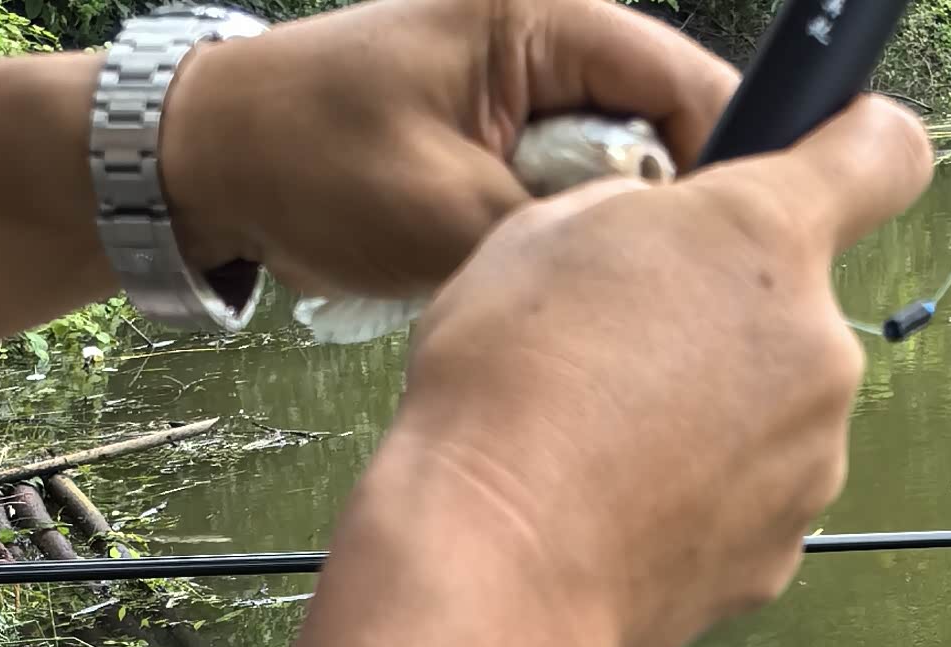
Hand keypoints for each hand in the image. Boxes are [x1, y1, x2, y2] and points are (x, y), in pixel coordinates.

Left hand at [160, 0, 734, 303]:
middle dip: (670, 223)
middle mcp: (555, 51)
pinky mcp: (510, 157)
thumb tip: (648, 279)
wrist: (212, 162)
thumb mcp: (440, 208)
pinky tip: (557, 305)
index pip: (691, 85)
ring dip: (614, 251)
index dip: (731, 173)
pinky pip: (578, 213)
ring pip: (629, 188)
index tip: (738, 264)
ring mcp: (534, 105)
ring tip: (598, 312)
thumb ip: (555, 235)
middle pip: (674, 140)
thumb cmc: (305, 158)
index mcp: (547, 21)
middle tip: (659, 311)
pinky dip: (571, 261)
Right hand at [359, 97, 931, 646]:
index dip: (853, 151)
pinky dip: (698, 502)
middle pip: (798, 312)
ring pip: (774, 415)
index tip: (820, 168)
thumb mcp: (547, 232)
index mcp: (767, 239)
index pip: (882, 154)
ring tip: (610, 444)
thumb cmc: (506, 395)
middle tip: (626, 352)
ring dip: (714, 418)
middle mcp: (818, 350)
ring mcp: (811, 464)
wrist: (496, 568)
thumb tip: (666, 239)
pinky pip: (748, 504)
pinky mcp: (779, 554)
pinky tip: (620, 509)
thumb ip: (644, 215)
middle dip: (728, 322)